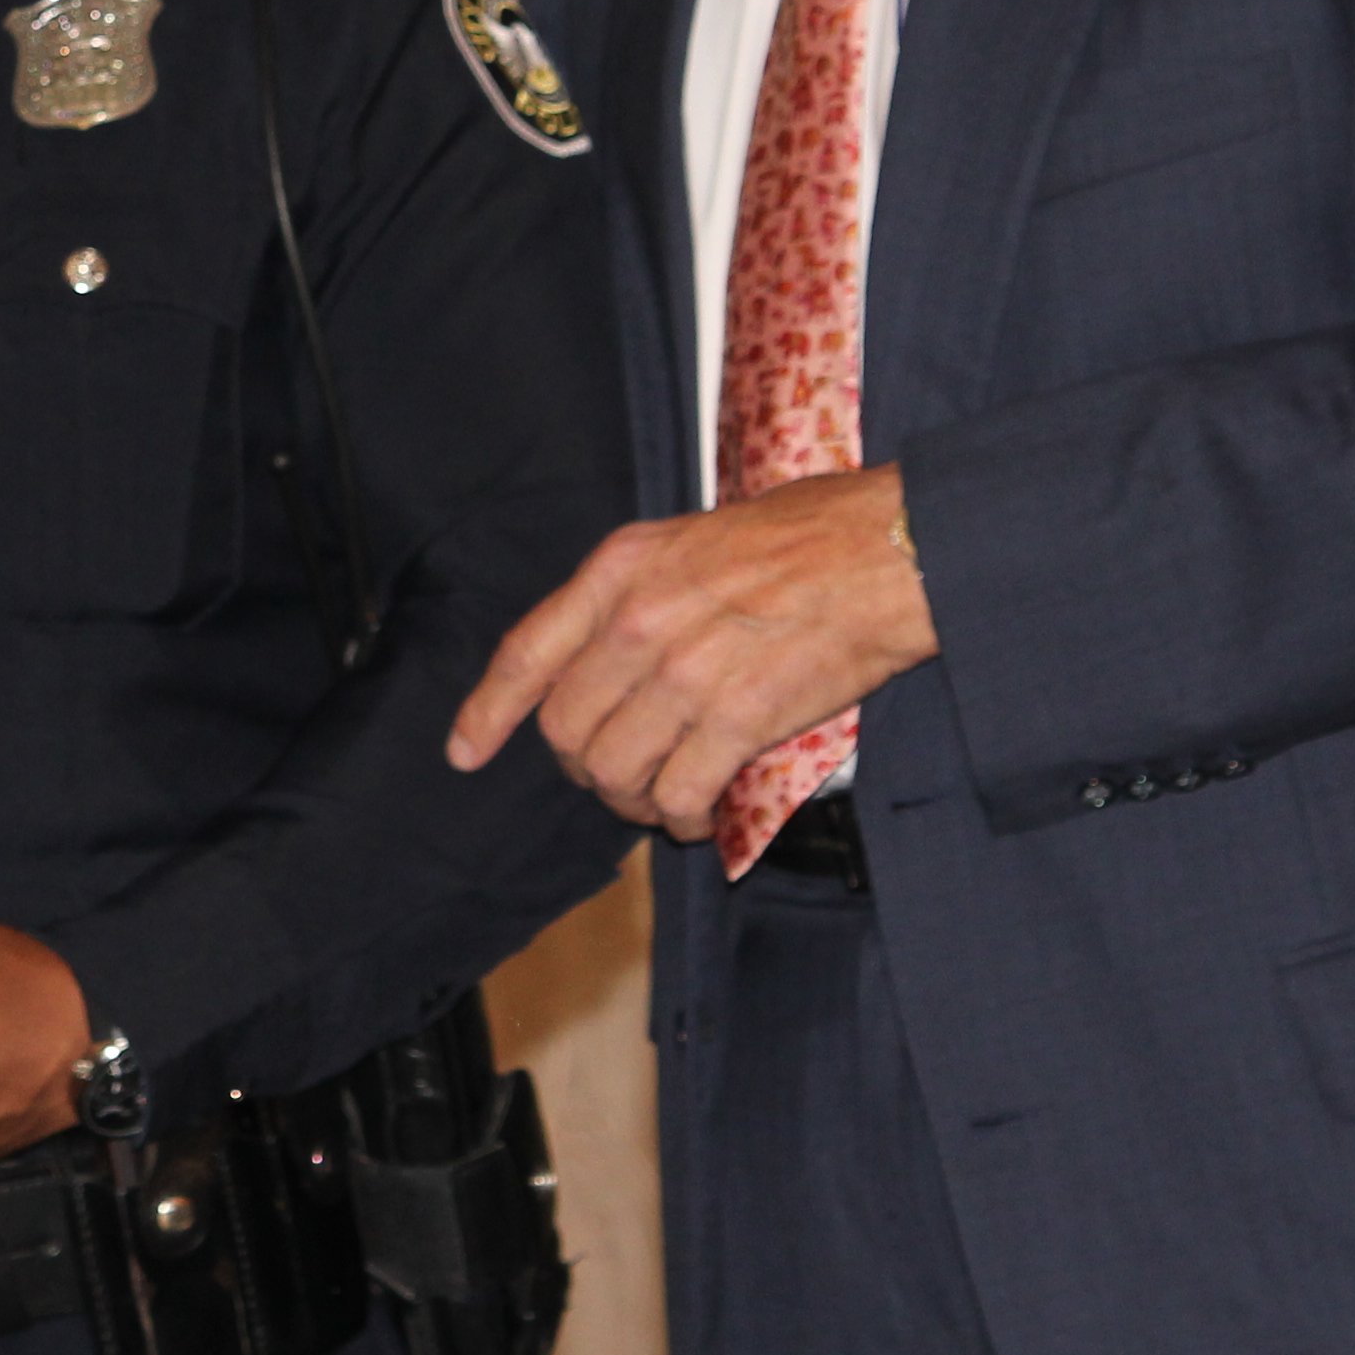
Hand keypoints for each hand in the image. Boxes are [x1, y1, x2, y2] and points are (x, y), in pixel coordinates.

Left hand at [447, 465, 938, 839]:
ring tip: (663, 799)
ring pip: (615, 772)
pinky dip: (686, 817)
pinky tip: (703, 813)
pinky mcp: (738, 718)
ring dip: (634, 801)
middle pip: (566, 730)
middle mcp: (638, 620)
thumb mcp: (692, 537)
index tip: (465, 753)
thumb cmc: (806, 537)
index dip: (487, 713)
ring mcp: (685, 672)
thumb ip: (639, 593)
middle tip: (618, 778)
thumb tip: (609, 656)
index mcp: (620, 568)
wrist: (888, 552)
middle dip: (584, 769)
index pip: (526, 652)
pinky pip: (681, 793)